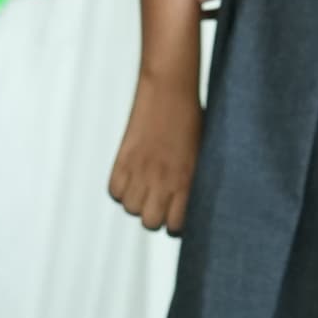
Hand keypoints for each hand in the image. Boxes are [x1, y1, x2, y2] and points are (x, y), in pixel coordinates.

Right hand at [109, 72, 202, 235]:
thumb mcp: (203, 154)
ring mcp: (140, 171)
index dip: (175, 223)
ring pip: (130, 208)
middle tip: (159, 201)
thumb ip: (194, 182)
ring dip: (137, 201)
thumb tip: (188, 203)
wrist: (170, 92)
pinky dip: (121, 188)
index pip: (175, 225)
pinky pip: (114, 191)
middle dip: (154, 215)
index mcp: (186, 182)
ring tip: (145, 186)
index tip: (175, 214)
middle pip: (149, 222)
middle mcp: (162, 181)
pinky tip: (132, 177)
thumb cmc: (192, 120)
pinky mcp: (123, 159)